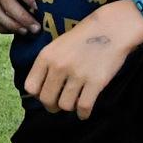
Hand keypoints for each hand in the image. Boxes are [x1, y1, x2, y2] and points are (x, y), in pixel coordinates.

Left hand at [21, 4, 142, 118]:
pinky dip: (83, 113)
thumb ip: (47, 65)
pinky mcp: (96, 82)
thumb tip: (39, 91)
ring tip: (74, 102)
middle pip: (46, 100)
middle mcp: (59, 66)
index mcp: (46, 56)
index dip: (37, 94)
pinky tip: (84, 111)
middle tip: (59, 104)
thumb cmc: (83, 37)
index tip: (45, 94)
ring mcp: (77, 74)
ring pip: (65, 106)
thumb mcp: (57, 45)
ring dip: (69, 108)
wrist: (112, 28)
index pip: (31, 87)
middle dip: (52, 106)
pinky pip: (84, 107)